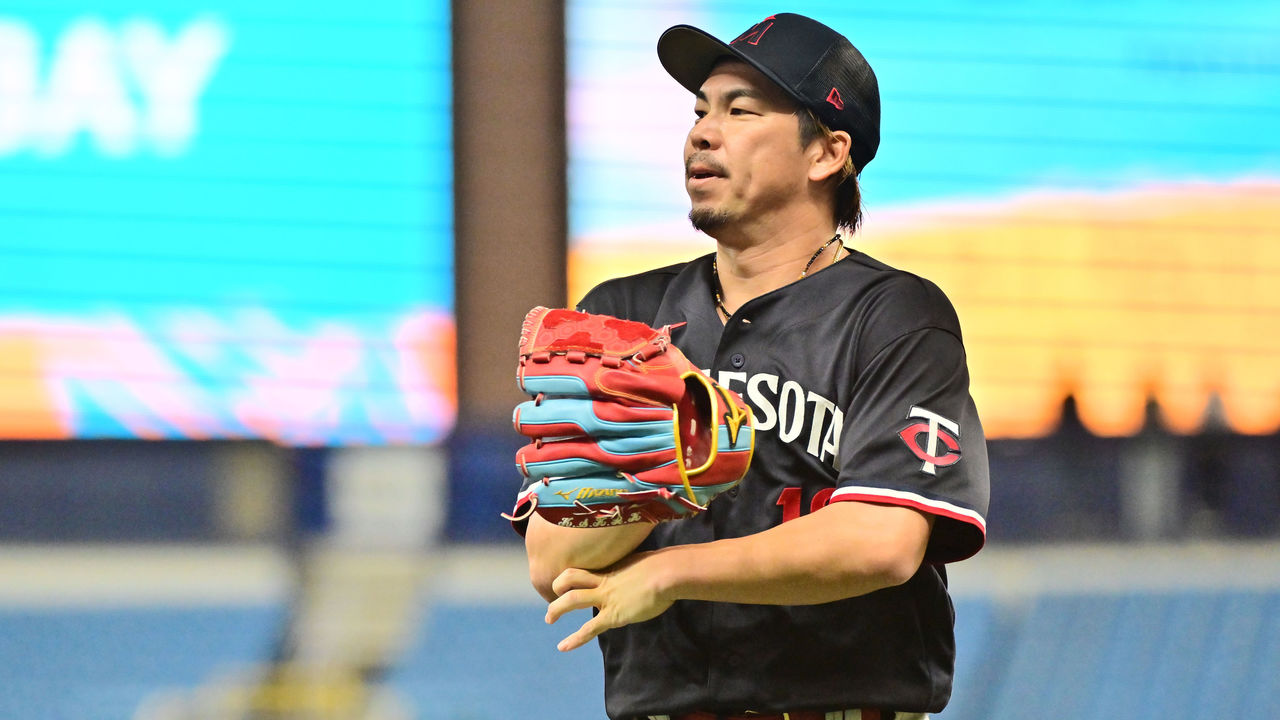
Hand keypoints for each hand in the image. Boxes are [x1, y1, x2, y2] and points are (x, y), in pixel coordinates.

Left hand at [544, 552, 673, 651]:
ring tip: (549, 619)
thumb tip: (646, 569)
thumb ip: (638, 568)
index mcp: (611, 568)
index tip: (570, 582)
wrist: (668, 574)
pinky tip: (563, 647)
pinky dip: (574, 639)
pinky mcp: (613, 615)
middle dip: (557, 589)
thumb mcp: (645, 562)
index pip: (585, 568)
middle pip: (570, 578)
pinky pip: (589, 628)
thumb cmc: (664, 566)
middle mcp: (604, 581)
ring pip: (572, 599)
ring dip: (556, 609)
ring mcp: (607, 598)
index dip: (574, 575)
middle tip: (552, 599)